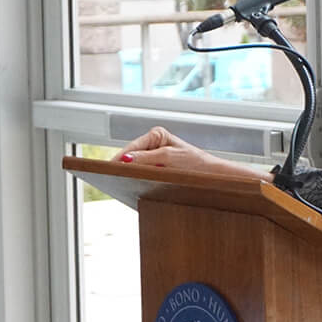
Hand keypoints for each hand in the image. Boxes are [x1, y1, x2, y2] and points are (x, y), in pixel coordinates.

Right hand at [113, 126, 267, 179]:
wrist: (213, 176)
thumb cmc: (196, 165)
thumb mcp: (170, 160)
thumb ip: (146, 158)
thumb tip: (125, 159)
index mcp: (156, 134)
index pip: (131, 147)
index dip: (119, 158)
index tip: (108, 168)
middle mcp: (154, 142)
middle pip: (131, 156)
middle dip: (122, 166)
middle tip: (109, 178)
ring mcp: (155, 155)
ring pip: (135, 165)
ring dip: (129, 174)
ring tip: (118, 184)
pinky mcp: (157, 167)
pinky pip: (142, 173)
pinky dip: (137, 179)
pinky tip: (132, 187)